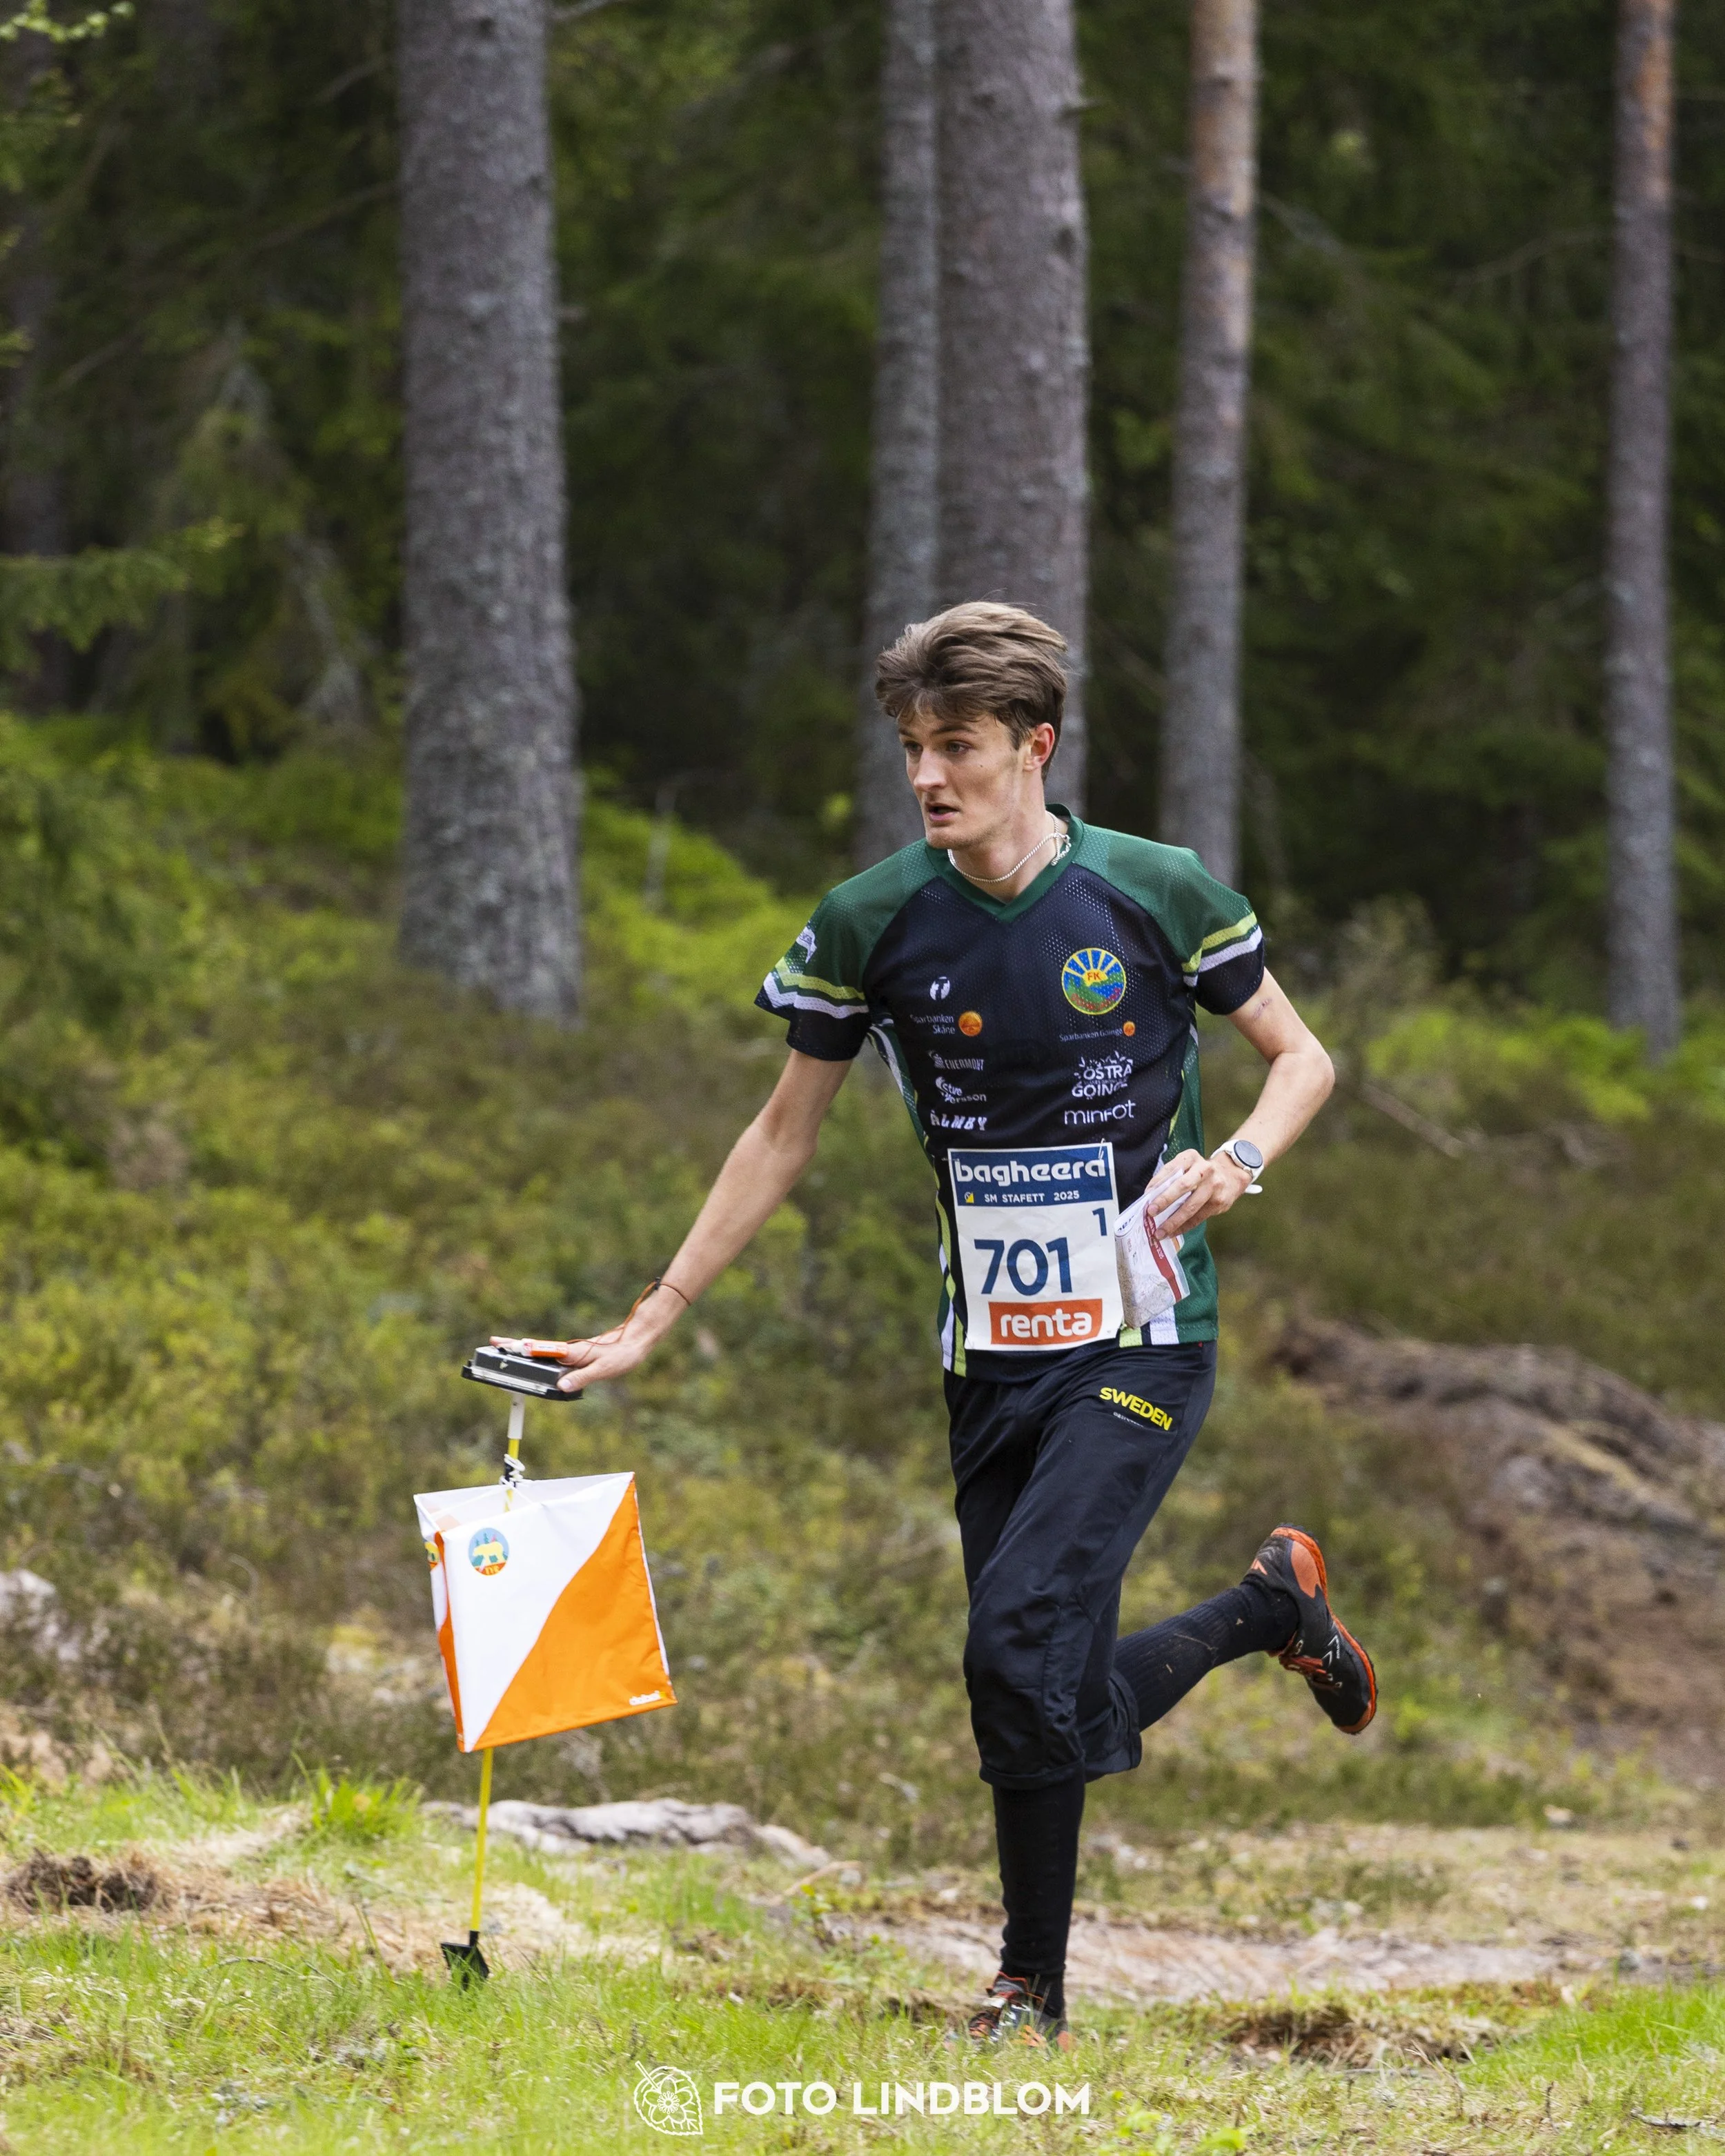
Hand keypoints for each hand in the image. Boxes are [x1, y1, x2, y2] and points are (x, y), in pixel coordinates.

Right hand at [491, 1288, 682, 1394]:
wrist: (638, 1340)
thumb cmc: (623, 1355)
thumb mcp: (604, 1369)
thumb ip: (583, 1377)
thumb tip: (561, 1386)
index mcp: (571, 1352)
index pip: (540, 1350)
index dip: (519, 1349)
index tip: (501, 1346)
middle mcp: (568, 1350)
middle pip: (535, 1348)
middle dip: (513, 1346)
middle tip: (492, 1344)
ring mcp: (571, 1352)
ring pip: (542, 1351)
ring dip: (523, 1350)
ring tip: (504, 1352)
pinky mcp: (577, 1355)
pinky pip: (552, 1356)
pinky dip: (537, 1356)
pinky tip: (534, 1362)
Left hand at [1150, 1146, 1254, 1237]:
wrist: (1232, 1175)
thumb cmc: (1200, 1172)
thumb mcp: (1187, 1165)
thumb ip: (1170, 1176)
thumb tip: (1150, 1197)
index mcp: (1191, 1157)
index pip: (1171, 1169)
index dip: (1157, 1183)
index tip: (1145, 1196)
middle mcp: (1204, 1169)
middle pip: (1182, 1186)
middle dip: (1165, 1200)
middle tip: (1150, 1212)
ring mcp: (1213, 1186)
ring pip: (1191, 1206)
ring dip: (1173, 1221)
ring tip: (1159, 1232)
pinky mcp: (1219, 1202)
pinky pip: (1198, 1218)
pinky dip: (1184, 1227)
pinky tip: (1173, 1232)